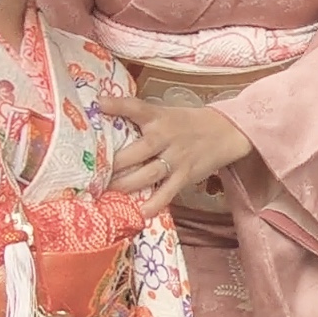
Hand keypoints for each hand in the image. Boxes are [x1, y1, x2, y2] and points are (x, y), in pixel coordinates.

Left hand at [105, 93, 254, 208]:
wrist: (225, 131)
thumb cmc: (186, 122)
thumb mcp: (164, 113)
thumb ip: (138, 116)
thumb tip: (103, 112)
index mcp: (158, 117)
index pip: (137, 108)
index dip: (118, 105)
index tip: (99, 103)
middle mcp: (165, 137)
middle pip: (137, 151)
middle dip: (114, 164)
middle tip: (92, 174)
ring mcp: (176, 159)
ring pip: (147, 175)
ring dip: (125, 185)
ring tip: (106, 193)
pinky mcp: (185, 177)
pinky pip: (166, 193)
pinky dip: (153, 204)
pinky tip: (138, 213)